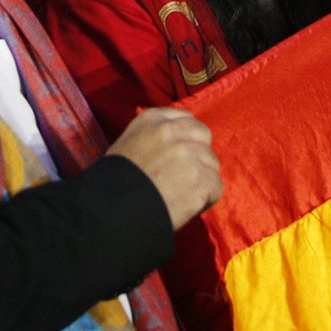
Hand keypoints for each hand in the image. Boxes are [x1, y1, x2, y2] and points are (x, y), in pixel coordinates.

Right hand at [106, 107, 221, 230]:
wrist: (114, 211)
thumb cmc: (114, 182)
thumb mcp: (126, 144)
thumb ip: (151, 136)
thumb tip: (171, 142)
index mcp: (152, 120)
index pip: (185, 119)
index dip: (187, 138)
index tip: (182, 153)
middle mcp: (173, 131)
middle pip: (203, 136)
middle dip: (199, 153)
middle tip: (185, 174)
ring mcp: (189, 154)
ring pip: (211, 163)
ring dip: (202, 179)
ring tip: (183, 194)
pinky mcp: (201, 179)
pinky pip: (216, 187)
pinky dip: (207, 199)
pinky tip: (189, 206)